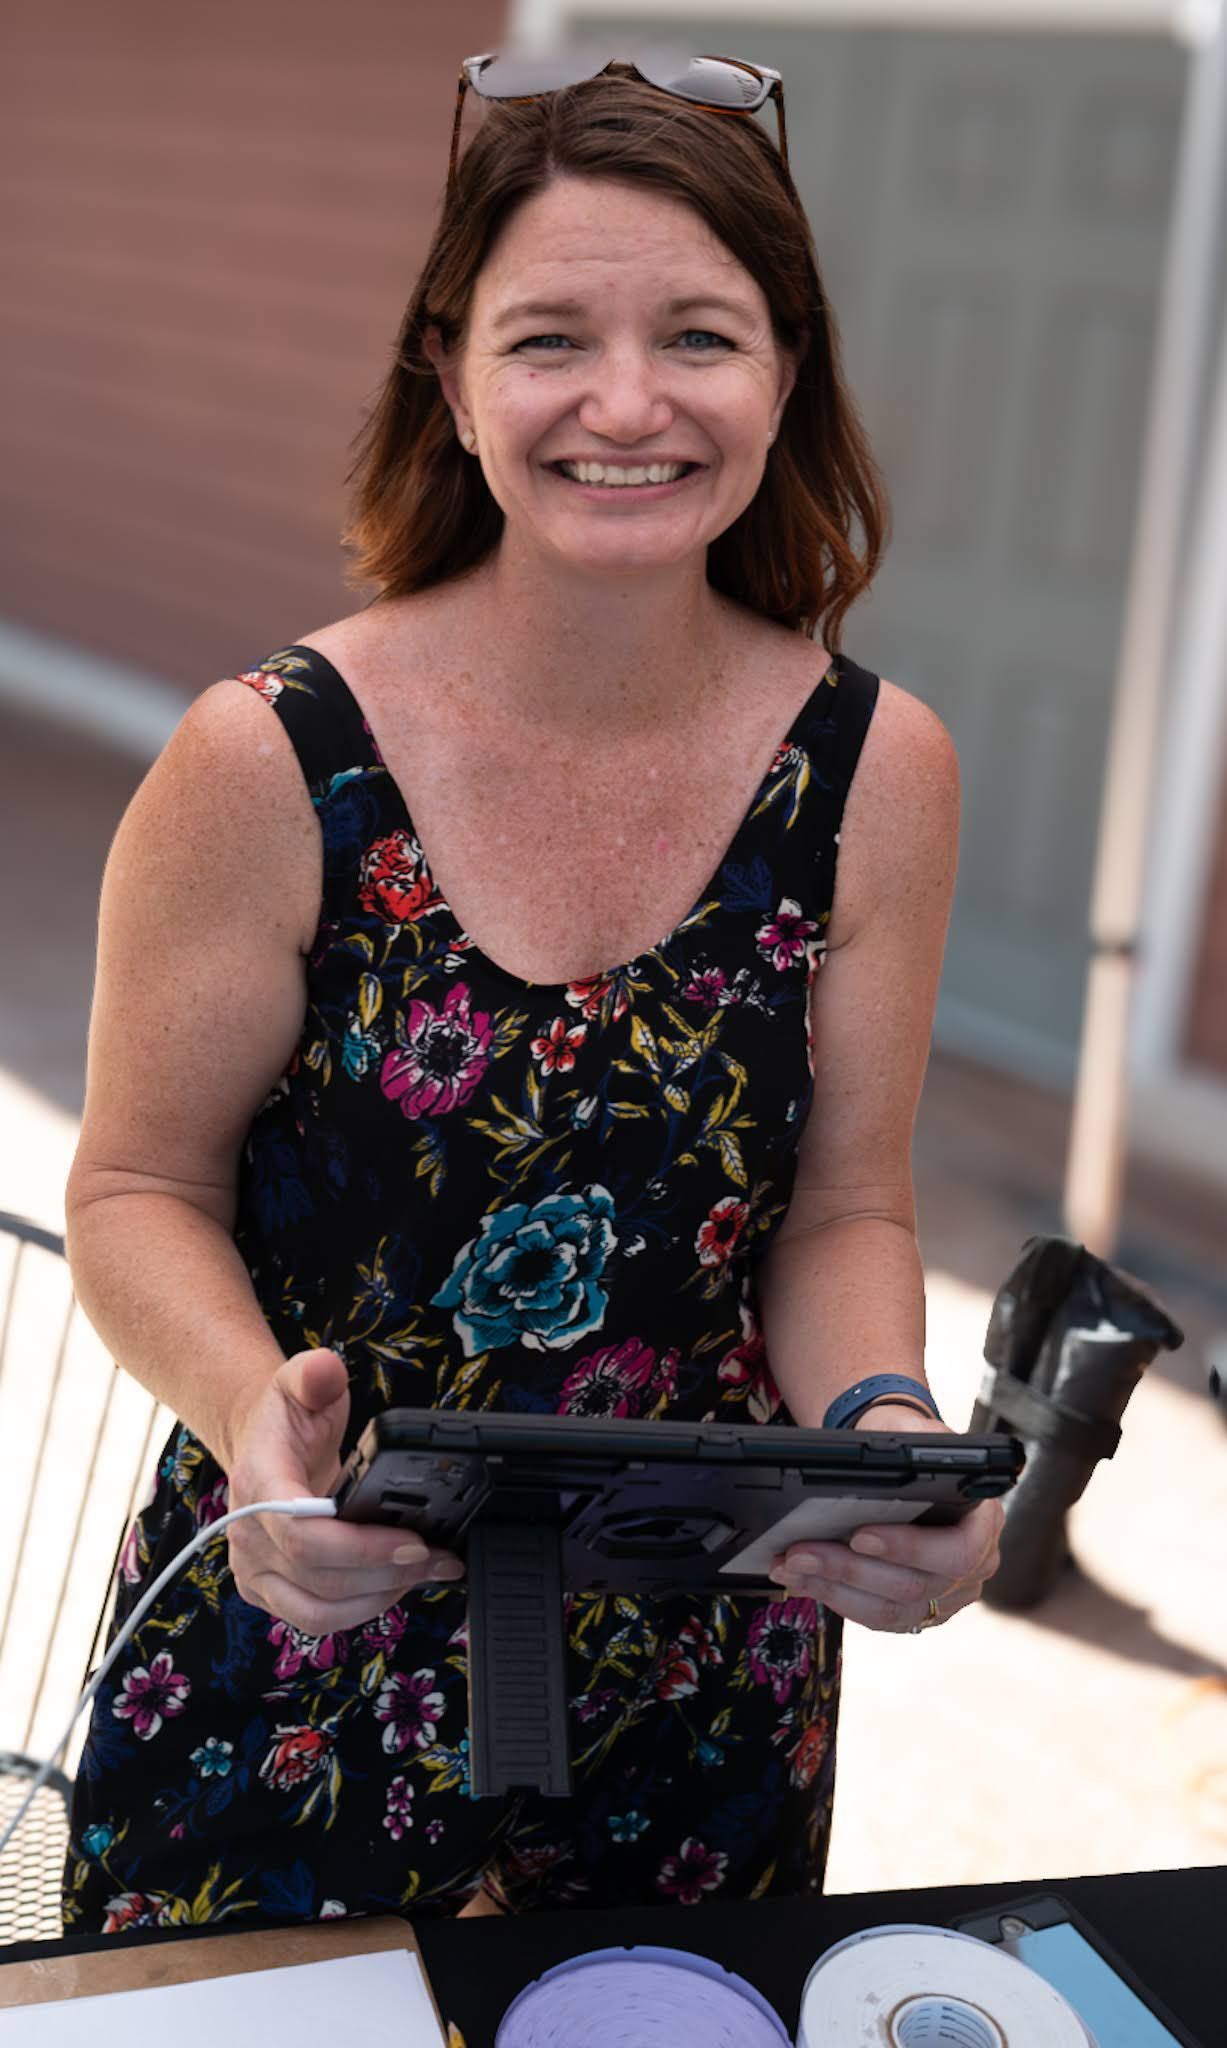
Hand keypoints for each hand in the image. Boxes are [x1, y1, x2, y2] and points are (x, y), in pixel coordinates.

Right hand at [225, 1348, 463, 1632]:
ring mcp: (255, 1570)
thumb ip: (315, 1373)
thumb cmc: (287, 1415)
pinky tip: (396, 1584)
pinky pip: (315, 1619)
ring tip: (426, 1571)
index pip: (302, 1535)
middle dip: (388, 1573)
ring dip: (379, 1597)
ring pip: (319, 1612)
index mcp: (257, 1484)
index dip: (361, 1548)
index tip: (415, 1542)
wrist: (262, 1442)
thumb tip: (326, 1371)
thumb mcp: (301, 1380)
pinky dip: (361, 1608)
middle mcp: (247, 1537)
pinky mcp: (270, 1591)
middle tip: (440, 1556)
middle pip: (320, 1579)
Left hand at [769, 1405, 1003, 1630]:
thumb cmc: (908, 1443)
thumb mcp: (916, 1429)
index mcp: (984, 1521)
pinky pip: (876, 1617)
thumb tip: (896, 1457)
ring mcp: (948, 1596)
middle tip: (800, 1552)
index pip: (958, 1552)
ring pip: (890, 1609)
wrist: (901, 1464)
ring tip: (790, 1565)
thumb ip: (917, 1439)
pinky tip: (802, 1579)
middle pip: (914, 1585)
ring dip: (832, 1587)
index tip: (859, 1535)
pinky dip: (833, 1597)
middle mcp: (975, 1566)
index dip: (908, 1549)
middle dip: (849, 1569)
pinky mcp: (917, 1611)